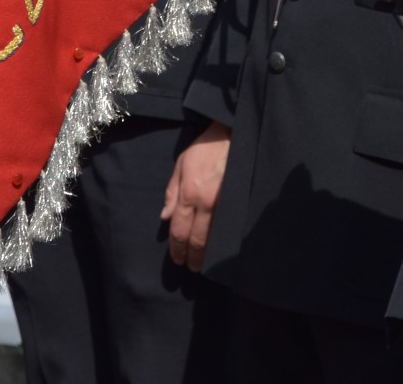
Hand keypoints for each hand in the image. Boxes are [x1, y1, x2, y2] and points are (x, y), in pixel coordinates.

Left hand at [159, 122, 230, 270]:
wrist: (231, 134)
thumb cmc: (204, 148)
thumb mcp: (181, 165)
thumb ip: (172, 192)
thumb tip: (165, 217)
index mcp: (188, 193)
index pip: (179, 230)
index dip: (177, 248)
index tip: (177, 259)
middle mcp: (205, 202)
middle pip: (196, 238)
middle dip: (191, 256)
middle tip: (190, 268)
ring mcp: (223, 203)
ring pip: (214, 237)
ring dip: (207, 254)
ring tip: (204, 265)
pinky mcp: (236, 201)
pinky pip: (227, 226)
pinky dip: (222, 241)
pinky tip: (221, 250)